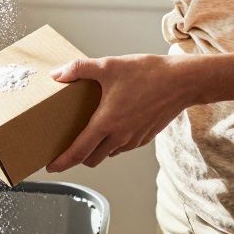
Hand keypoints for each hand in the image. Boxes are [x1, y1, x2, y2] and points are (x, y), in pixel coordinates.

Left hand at [46, 53, 206, 171]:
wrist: (182, 82)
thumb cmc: (147, 73)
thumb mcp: (109, 65)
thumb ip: (79, 69)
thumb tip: (57, 74)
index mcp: (106, 123)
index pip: (78, 152)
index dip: (62, 162)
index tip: (50, 167)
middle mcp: (120, 137)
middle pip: (91, 159)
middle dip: (77, 158)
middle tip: (65, 148)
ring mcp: (134, 139)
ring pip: (108, 154)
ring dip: (95, 150)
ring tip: (87, 134)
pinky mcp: (145, 137)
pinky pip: (123, 147)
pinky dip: (112, 143)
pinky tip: (111, 125)